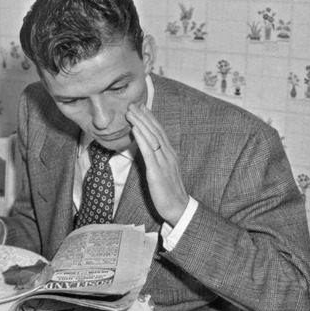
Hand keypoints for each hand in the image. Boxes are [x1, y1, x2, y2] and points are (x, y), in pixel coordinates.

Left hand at [126, 103, 188, 223]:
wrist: (178, 208)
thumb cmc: (169, 192)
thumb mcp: (162, 171)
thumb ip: (156, 159)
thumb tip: (146, 149)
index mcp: (170, 154)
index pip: (159, 132)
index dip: (150, 118)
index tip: (141, 107)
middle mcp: (168, 154)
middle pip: (155, 131)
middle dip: (144, 116)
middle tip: (133, 103)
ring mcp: (163, 162)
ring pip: (152, 137)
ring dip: (140, 122)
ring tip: (131, 111)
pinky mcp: (157, 171)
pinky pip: (148, 151)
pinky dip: (141, 138)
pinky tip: (135, 129)